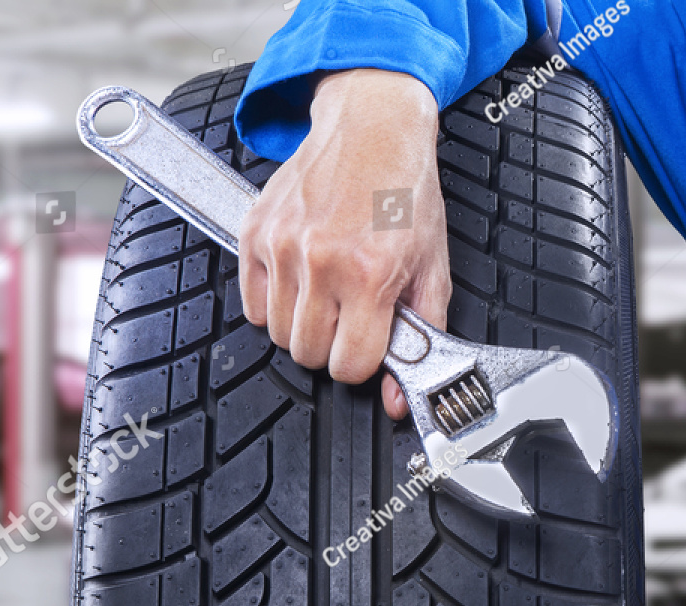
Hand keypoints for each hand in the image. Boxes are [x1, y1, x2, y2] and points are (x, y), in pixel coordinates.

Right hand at [238, 69, 451, 419]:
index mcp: (370, 274)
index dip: (362, 364)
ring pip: (277, 333)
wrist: (372, 127)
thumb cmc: (405, 192)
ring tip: (329, 294)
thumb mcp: (433, 266)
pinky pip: (252, 303)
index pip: (347, 365)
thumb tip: (399, 397)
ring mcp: (281, 246)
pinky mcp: (254, 232)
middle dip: (332, 346)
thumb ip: (422, 334)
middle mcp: (321, 262)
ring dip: (303, 325)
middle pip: (307, 354)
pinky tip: (302, 280)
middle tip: (351, 317)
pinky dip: (274, 303)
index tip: (369, 346)